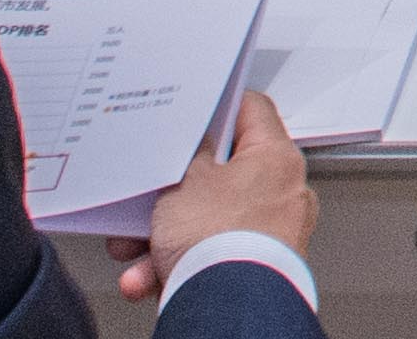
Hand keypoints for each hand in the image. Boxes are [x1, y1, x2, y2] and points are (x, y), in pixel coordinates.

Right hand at [121, 92, 309, 295]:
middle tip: (150, 195)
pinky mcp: (254, 269)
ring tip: (134, 250)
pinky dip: (174, 266)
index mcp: (276, 160)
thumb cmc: (218, 243)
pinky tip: (145, 277)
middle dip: (173, 193)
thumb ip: (187, 156)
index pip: (251, 112)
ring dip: (162, 237)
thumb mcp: (185, 181)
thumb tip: (193, 149)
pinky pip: (208, 256)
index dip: (218, 107)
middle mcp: (282, 195)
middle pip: (220, 177)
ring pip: (206, 223)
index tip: (194, 111)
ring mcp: (270, 235)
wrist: (226, 309)